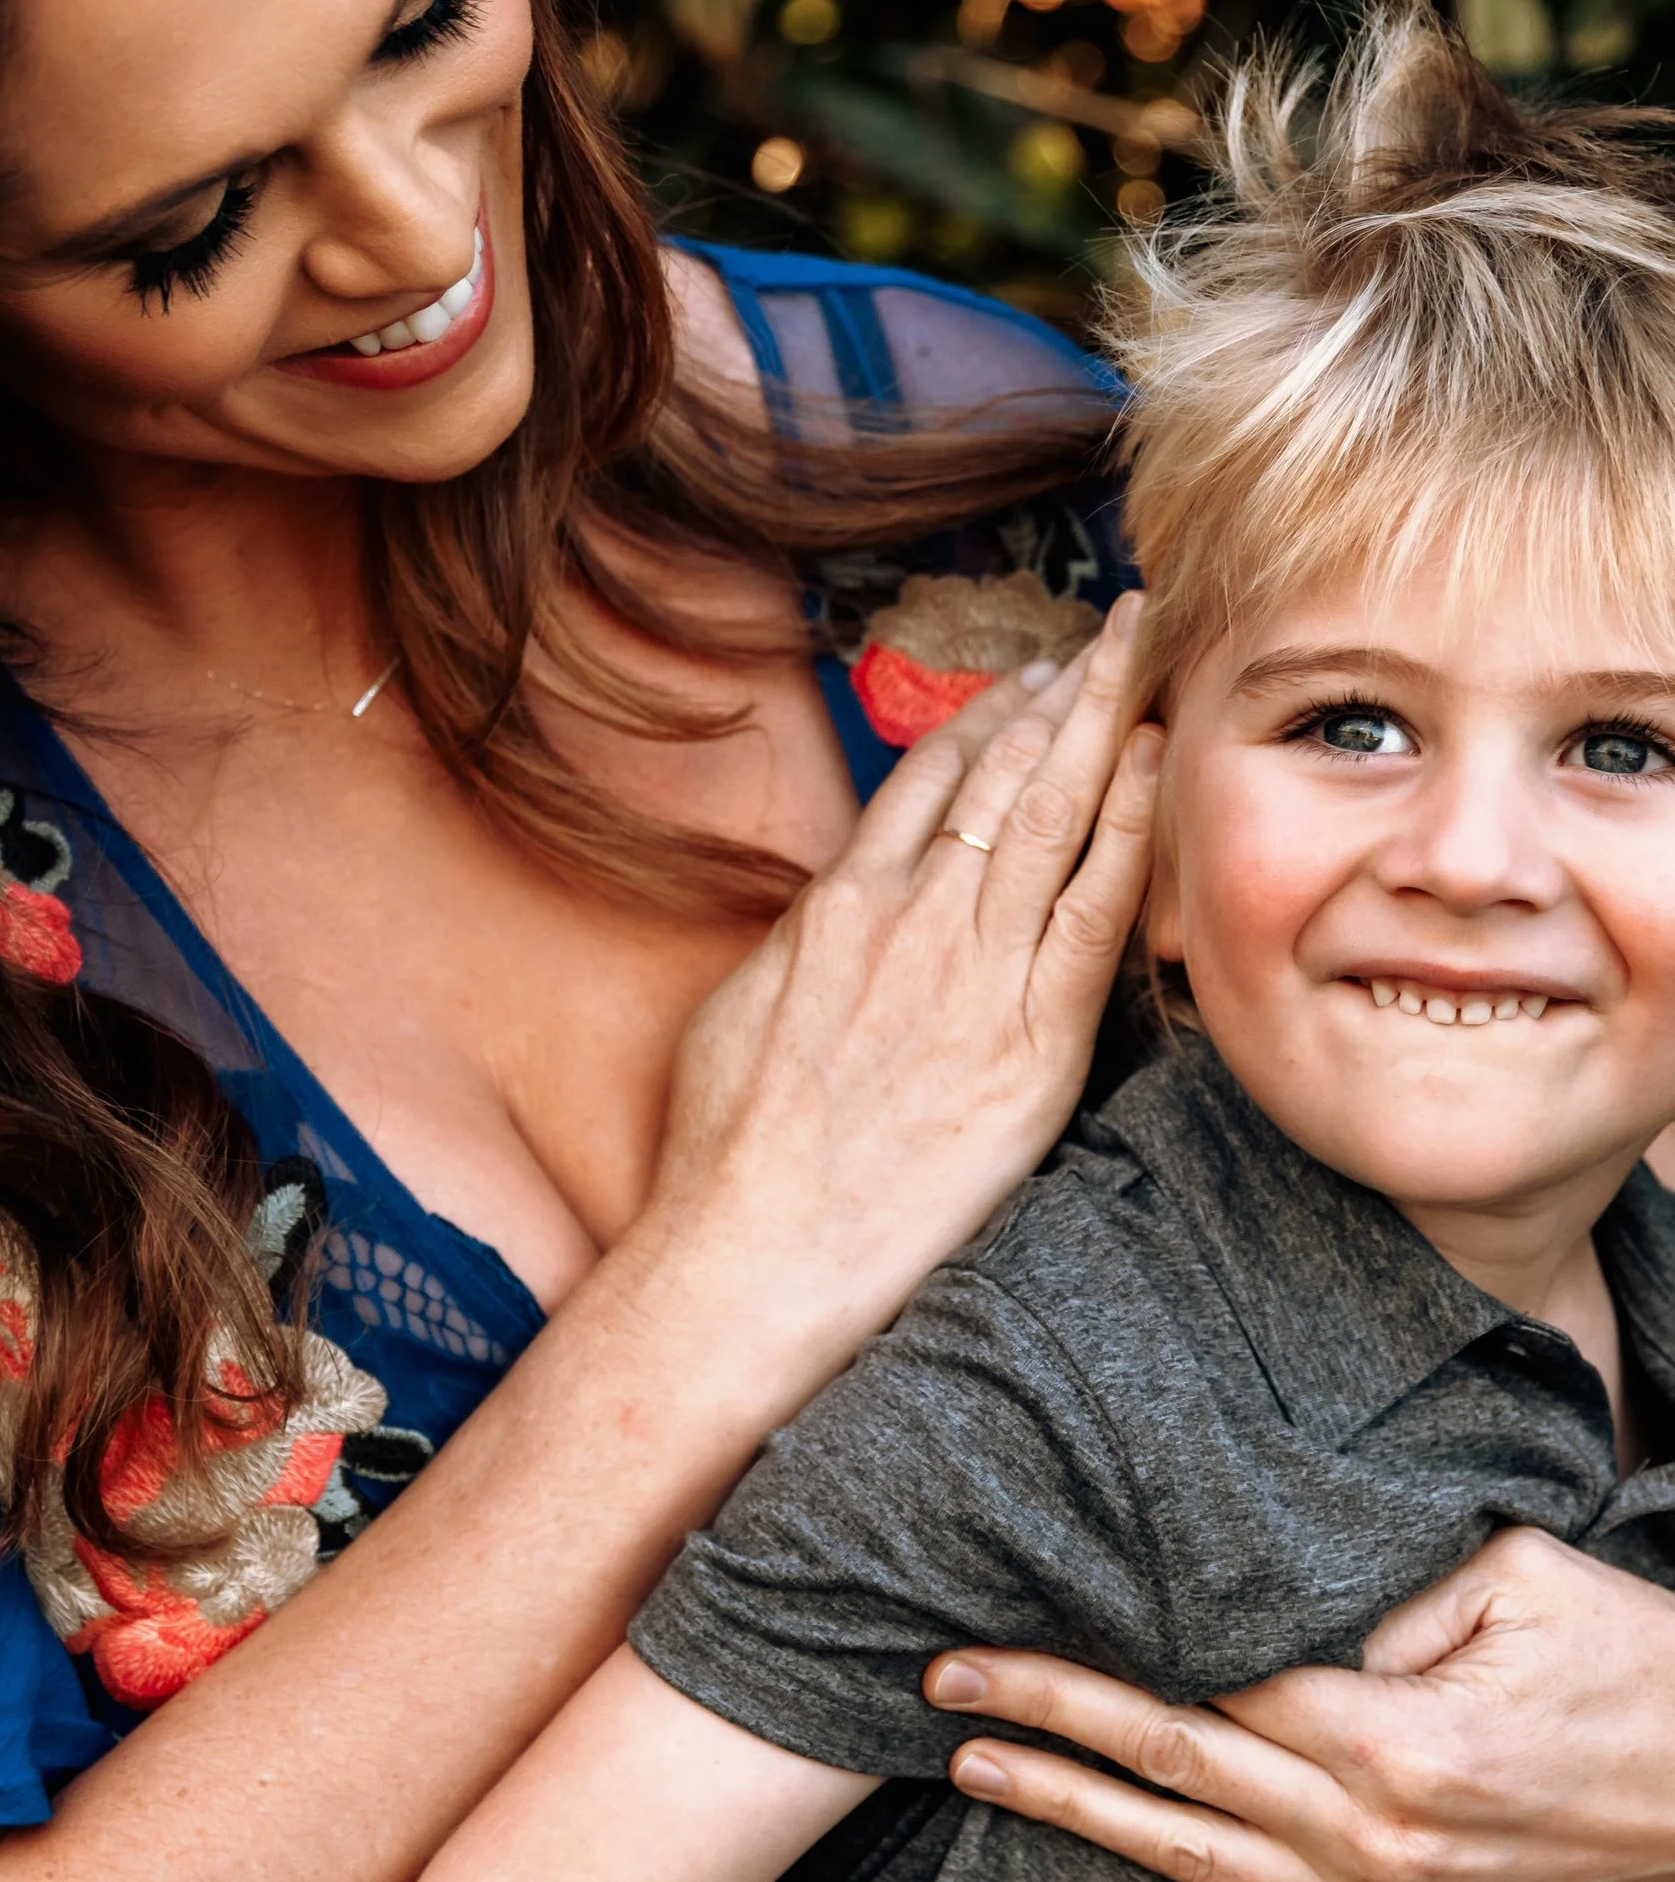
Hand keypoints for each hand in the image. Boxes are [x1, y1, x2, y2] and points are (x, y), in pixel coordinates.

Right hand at [644, 596, 1159, 1390]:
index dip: (986, 718)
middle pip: (999, 773)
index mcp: (835, 909)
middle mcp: (908, 920)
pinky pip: (1094, 909)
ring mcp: (973, 975)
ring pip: (1050, 815)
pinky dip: (1126, 823)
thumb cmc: (729, 1155)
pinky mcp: (1031, 1043)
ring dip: (1100, 724)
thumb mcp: (738, 1014)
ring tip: (1140, 661)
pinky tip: (1154, 762)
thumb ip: (799, 948)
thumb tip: (828, 914)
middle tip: (1115, 626)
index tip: (1027, 683)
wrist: (755, 1255)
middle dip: (1062, 688)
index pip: (926, 779)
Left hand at [924, 1526, 1674, 1881]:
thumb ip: (1382, 1581)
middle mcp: (1372, 1834)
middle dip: (1043, 1714)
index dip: (1096, 1644)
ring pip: (1188, 1864)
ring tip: (970, 1770)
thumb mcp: (1516, 1577)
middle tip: (937, 1679)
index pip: (1205, 1675)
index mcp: (1392, 1730)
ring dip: (1069, 1815)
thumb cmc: (1625, 1661)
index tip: (1004, 1610)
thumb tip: (1260, 1578)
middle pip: (1170, 1759)